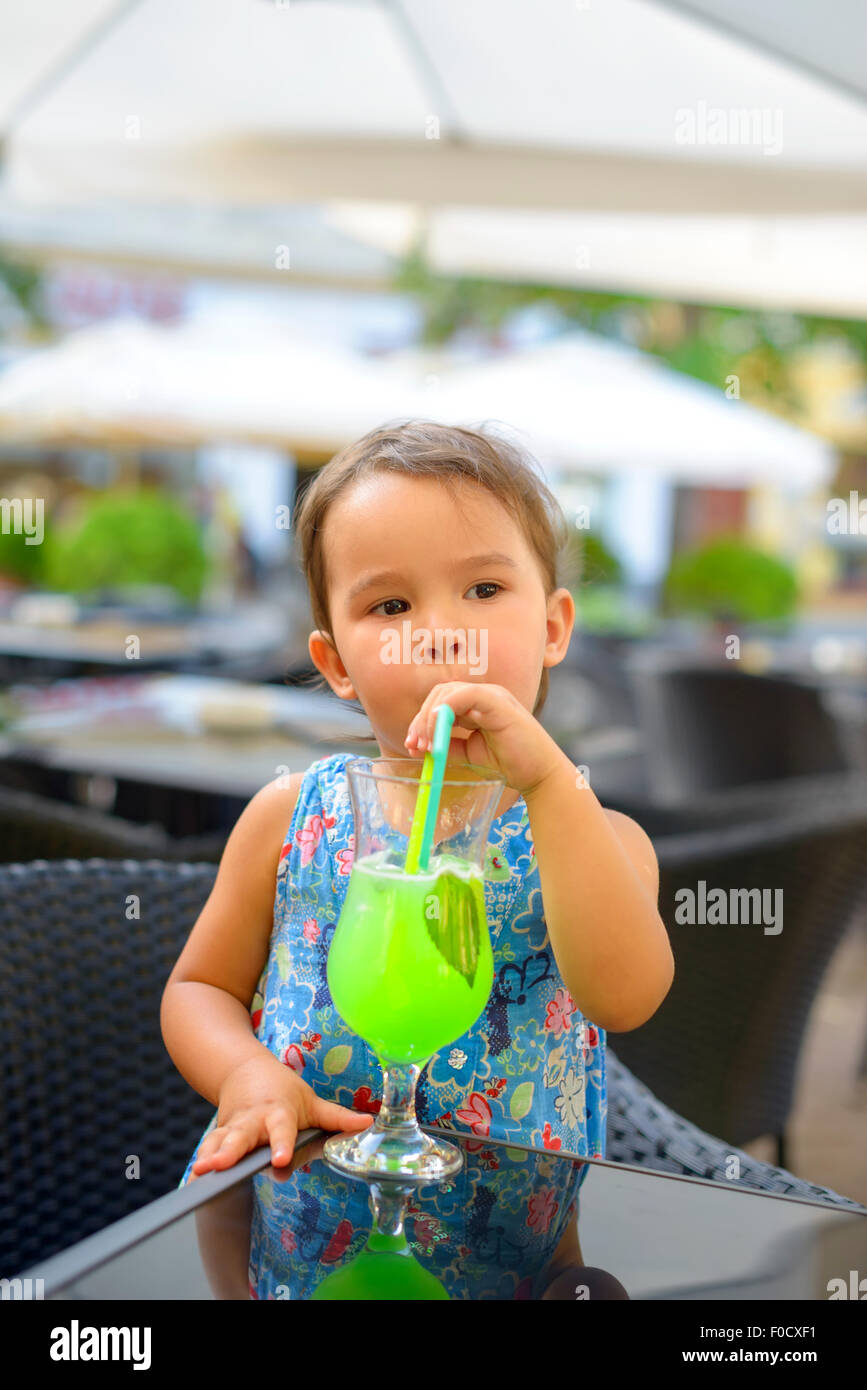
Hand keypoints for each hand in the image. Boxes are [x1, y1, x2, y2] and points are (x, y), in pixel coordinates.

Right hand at [187, 1054, 374, 1180]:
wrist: (244, 1069)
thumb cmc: (285, 1092)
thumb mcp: (312, 1101)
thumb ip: (336, 1117)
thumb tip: (368, 1124)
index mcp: (278, 1113)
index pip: (281, 1130)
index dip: (281, 1144)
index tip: (280, 1160)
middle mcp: (252, 1121)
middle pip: (242, 1137)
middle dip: (231, 1152)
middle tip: (221, 1166)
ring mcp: (232, 1127)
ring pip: (219, 1143)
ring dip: (209, 1158)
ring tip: (200, 1174)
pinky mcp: (217, 1134)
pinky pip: (207, 1149)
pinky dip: (199, 1162)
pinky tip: (192, 1182)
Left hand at [404, 681, 565, 797]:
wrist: (538, 774)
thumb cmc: (509, 763)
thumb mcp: (469, 754)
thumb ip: (447, 746)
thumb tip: (420, 747)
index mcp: (476, 704)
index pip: (440, 701)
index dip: (421, 720)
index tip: (412, 745)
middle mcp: (483, 695)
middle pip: (439, 693)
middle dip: (421, 719)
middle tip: (414, 746)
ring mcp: (491, 695)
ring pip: (447, 692)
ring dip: (429, 718)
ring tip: (425, 745)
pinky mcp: (498, 702)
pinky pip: (464, 696)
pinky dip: (445, 713)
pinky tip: (438, 736)